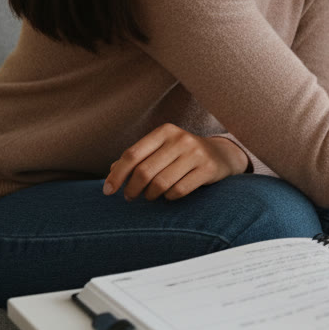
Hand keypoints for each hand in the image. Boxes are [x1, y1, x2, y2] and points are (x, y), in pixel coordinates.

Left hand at [103, 123, 248, 200]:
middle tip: (129, 197)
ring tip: (149, 196)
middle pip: (144, 171)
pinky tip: (168, 195)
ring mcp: (196, 153)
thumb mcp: (161, 149)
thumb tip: (111, 172)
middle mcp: (181, 139)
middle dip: (131, 189)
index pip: (132, 154)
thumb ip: (137, 158)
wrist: (221, 154)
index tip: (107, 191)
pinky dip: (169, 197)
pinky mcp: (208, 169)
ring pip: (160, 183)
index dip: (117, 175)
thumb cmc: (182, 154)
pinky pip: (179, 191)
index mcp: (165, 131)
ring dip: (149, 195)